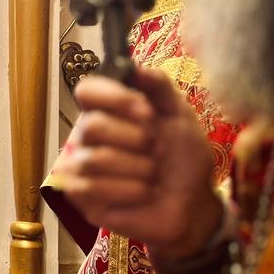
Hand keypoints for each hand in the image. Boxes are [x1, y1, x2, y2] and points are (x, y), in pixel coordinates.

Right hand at [51, 68, 221, 260]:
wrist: (193, 205)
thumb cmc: (183, 160)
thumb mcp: (180, 118)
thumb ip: (160, 89)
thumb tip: (137, 68)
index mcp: (108, 112)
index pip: (87, 91)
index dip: (114, 98)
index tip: (147, 112)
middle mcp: (88, 137)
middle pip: (90, 125)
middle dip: (133, 139)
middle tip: (155, 149)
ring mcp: (81, 166)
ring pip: (94, 159)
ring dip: (137, 169)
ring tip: (153, 176)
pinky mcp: (81, 197)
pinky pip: (91, 188)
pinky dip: (127, 191)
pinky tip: (142, 194)